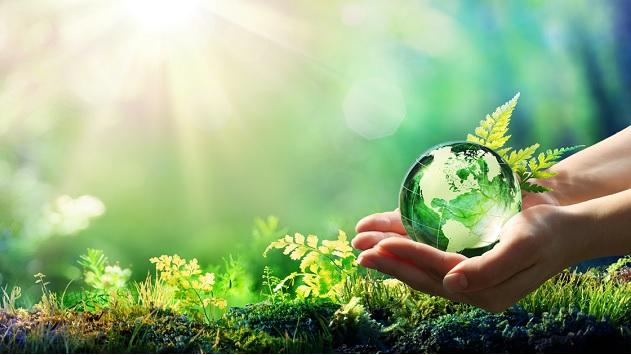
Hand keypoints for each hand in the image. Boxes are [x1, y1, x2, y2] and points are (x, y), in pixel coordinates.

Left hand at [353, 203, 580, 312]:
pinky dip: (407, 246)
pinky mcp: (463, 260)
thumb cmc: (546, 234)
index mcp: (484, 290)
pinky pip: (429, 256)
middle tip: (357, 250)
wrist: (564, 228)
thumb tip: (451, 286)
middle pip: (421, 274)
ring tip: (361, 243)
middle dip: (388, 261)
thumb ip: (488, 269)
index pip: (437, 272)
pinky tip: (386, 238)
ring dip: (391, 255)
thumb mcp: (522, 249)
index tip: (380, 244)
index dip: (408, 256)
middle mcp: (470, 286)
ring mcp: (465, 275)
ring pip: (420, 267)